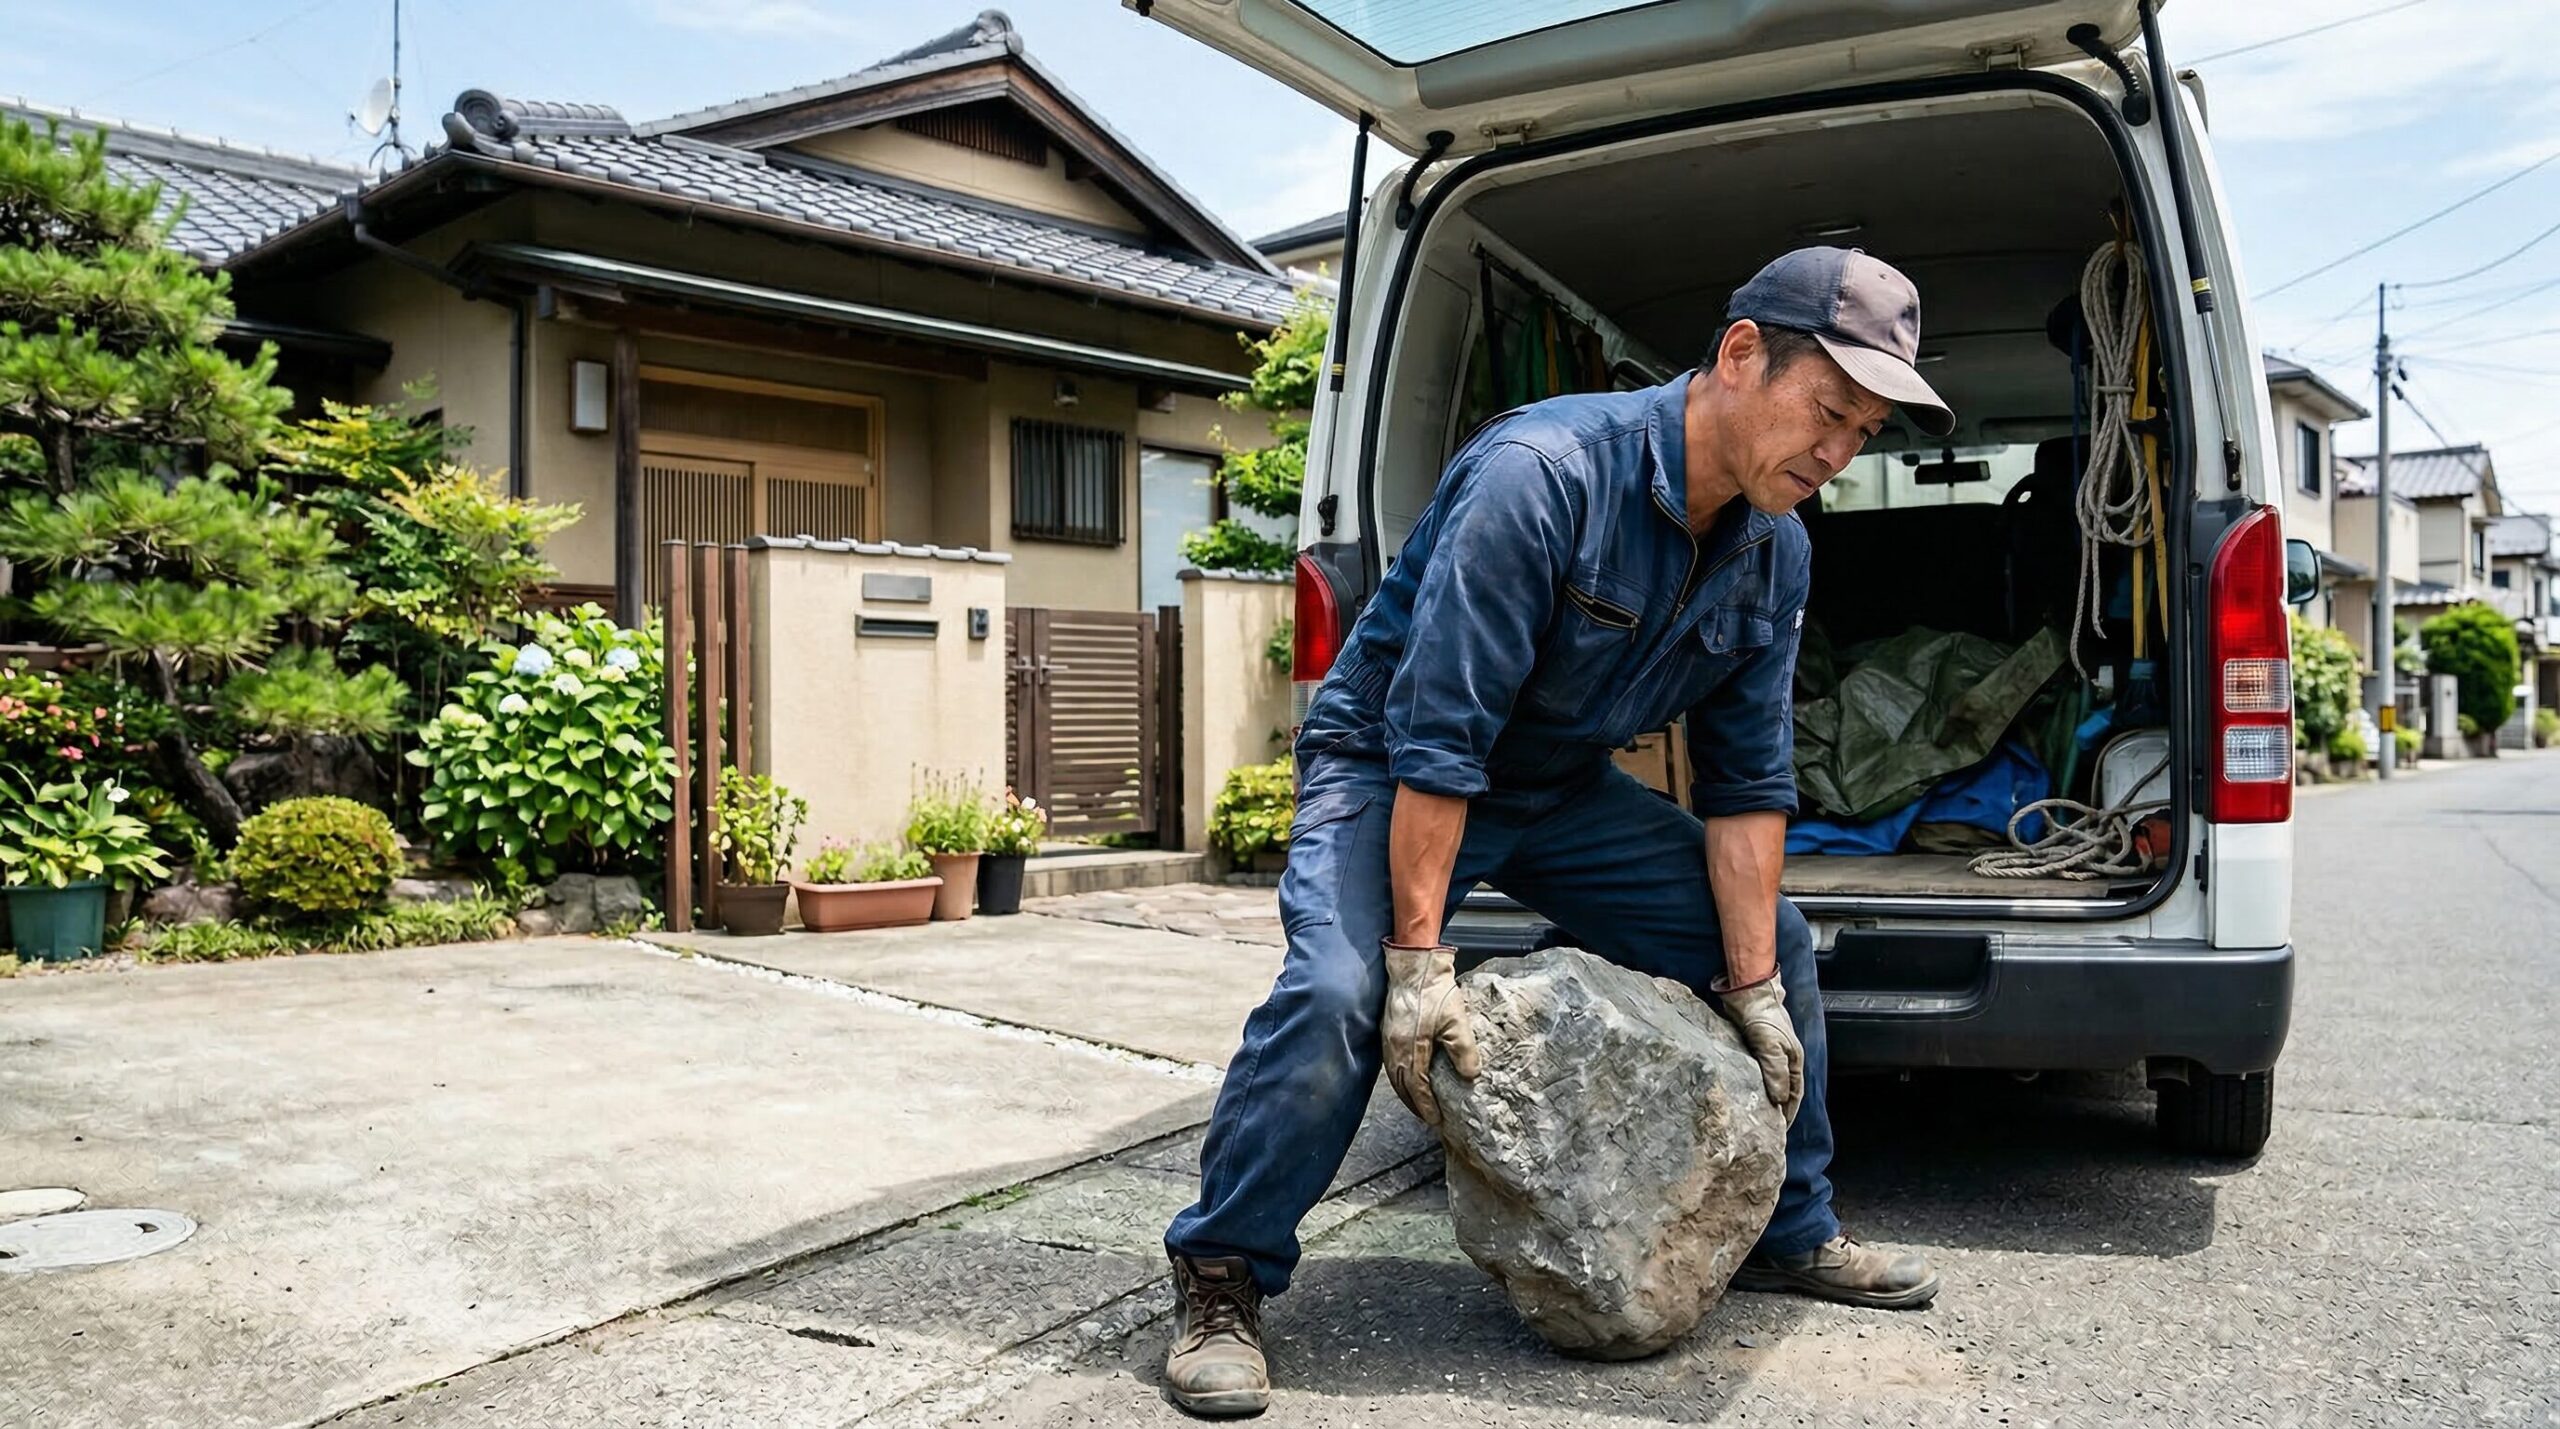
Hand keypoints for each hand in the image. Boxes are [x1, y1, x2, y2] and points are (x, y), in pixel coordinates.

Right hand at [1380, 941, 1481, 1125]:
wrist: (1415, 966)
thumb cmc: (1435, 991)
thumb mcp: (1458, 1022)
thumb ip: (1464, 1051)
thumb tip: (1470, 1075)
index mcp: (1410, 1048)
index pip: (1417, 1087)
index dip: (1427, 1106)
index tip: (1436, 1119)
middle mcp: (1394, 1048)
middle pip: (1401, 1087)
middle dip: (1414, 1105)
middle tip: (1427, 1117)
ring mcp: (1388, 1040)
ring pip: (1393, 1076)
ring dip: (1405, 1093)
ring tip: (1417, 1103)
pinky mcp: (1387, 1031)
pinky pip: (1390, 1064)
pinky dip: (1399, 1077)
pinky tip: (1407, 1077)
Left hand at [1715, 974, 1803, 1124]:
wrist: (1749, 993)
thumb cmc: (1763, 1018)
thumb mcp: (1771, 1047)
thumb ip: (1776, 1073)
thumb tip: (1779, 1101)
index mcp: (1794, 1061)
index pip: (1794, 1095)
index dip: (1788, 1112)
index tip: (1779, 1130)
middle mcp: (1783, 1059)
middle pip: (1782, 1090)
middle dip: (1777, 1109)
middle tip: (1765, 1128)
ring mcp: (1768, 1054)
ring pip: (1767, 1082)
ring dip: (1763, 1097)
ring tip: (1752, 1114)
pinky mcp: (1753, 1048)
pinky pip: (1754, 1072)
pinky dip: (1750, 1085)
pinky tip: (1740, 1093)